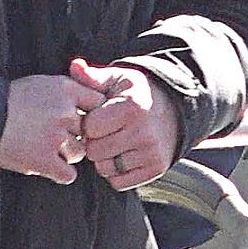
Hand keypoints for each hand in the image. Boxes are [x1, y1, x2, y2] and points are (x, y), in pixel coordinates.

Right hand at [0, 73, 99, 183]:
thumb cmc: (9, 99)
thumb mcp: (42, 83)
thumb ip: (67, 92)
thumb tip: (90, 103)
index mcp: (65, 89)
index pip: (98, 102)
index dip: (93, 113)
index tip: (85, 119)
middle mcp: (64, 112)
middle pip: (89, 130)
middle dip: (76, 134)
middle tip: (58, 134)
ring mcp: (55, 137)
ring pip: (79, 152)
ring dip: (67, 153)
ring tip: (49, 148)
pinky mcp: (44, 160)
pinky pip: (68, 174)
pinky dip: (61, 172)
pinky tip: (50, 165)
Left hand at [69, 58, 182, 191]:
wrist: (172, 109)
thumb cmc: (136, 93)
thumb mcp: (117, 79)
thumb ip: (92, 77)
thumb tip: (74, 66)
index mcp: (131, 108)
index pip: (90, 128)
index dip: (87, 123)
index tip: (95, 117)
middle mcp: (144, 132)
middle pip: (95, 151)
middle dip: (93, 142)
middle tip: (103, 133)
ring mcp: (151, 153)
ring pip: (105, 168)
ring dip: (103, 159)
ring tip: (112, 143)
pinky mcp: (155, 169)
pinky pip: (119, 182)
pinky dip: (115, 173)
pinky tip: (121, 155)